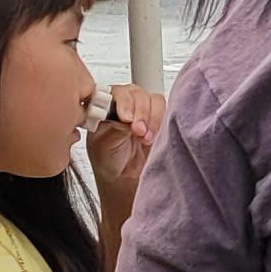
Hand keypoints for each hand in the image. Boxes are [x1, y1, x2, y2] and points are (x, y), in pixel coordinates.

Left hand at [87, 86, 165, 221]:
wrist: (125, 180)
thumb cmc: (109, 162)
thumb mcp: (103, 144)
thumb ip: (115, 127)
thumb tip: (129, 117)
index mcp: (103, 106)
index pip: (114, 92)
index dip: (121, 101)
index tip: (125, 117)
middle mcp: (124, 103)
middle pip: (135, 92)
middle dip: (139, 111)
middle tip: (138, 131)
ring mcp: (143, 110)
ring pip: (153, 100)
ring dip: (151, 118)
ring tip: (145, 138)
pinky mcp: (160, 118)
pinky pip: (167, 110)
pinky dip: (161, 122)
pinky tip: (153, 137)